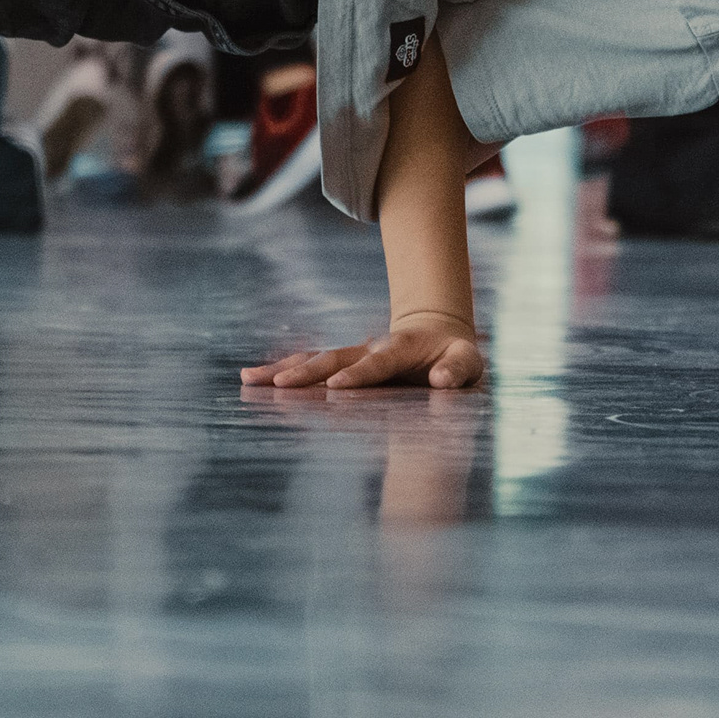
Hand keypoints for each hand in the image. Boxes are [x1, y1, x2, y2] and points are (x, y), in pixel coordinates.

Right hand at [244, 310, 487, 392]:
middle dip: (306, 373)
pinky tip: (255, 380)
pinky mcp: (343, 362)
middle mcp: (370, 348)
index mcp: (401, 348)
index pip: (377, 364)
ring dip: (283, 370)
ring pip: (314, 359)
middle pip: (333, 359)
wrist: (436, 330)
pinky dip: (283, 370)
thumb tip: (442, 382)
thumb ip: (458, 370)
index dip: (358, 375)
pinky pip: (310, 365)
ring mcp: (354, 354)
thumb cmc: (455, 354)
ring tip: (250, 379)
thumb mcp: (468, 361)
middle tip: (280, 385)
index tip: (335, 386)